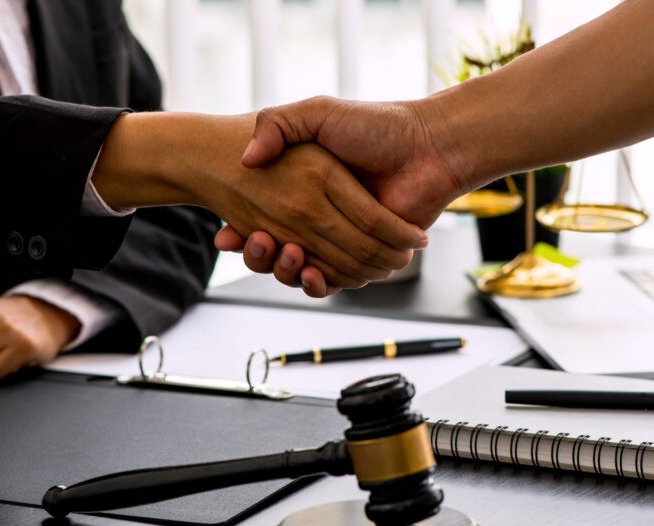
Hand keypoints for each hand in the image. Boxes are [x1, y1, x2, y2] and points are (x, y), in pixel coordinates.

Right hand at [92, 112, 427, 291]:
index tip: (225, 236)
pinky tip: (311, 272)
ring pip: (300, 271)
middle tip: (257, 240)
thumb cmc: (376, 125)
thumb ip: (279, 124)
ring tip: (287, 253)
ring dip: (286, 271)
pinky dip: (320, 283)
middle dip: (259, 255)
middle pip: (274, 252)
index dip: (239, 234)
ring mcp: (340, 240)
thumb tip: (247, 158)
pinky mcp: (365, 259)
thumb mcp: (319, 113)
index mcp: (303, 190)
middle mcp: (317, 218)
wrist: (428, 147)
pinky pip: (335, 281)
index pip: (259, 221)